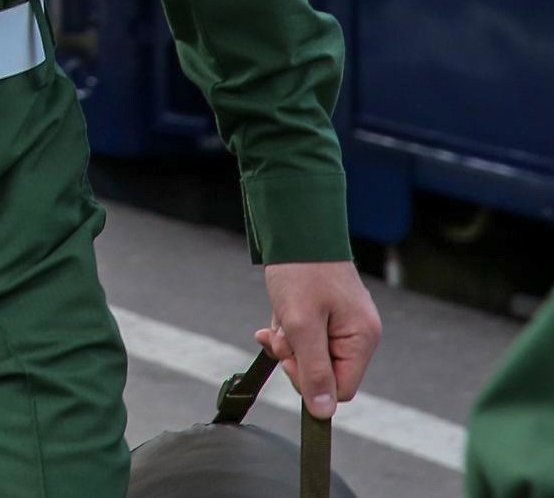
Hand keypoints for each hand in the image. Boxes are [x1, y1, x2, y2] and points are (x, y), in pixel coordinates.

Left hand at [257, 259, 382, 417]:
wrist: (295, 228)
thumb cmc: (301, 272)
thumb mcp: (301, 325)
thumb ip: (313, 370)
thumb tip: (322, 412)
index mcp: (362, 339)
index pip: (340, 389)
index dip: (309, 381)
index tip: (289, 357)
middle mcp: (358, 334)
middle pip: (322, 371)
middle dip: (295, 355)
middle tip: (280, 332)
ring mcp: (343, 323)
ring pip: (309, 353)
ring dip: (287, 339)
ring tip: (281, 312)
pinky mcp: (326, 314)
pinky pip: (304, 335)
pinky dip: (287, 327)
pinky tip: (278, 311)